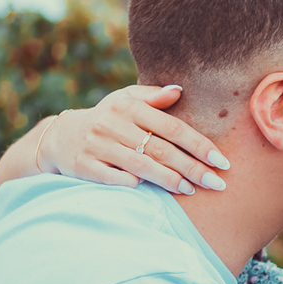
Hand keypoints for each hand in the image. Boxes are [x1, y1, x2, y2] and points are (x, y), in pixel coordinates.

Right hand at [37, 85, 229, 195]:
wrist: (60, 137)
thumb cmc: (105, 119)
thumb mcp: (124, 100)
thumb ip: (153, 97)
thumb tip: (180, 90)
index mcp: (128, 106)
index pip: (172, 127)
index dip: (199, 145)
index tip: (222, 161)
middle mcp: (113, 124)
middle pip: (162, 149)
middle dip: (193, 168)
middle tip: (217, 183)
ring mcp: (98, 146)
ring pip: (142, 165)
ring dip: (171, 180)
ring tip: (192, 190)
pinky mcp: (85, 166)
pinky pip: (115, 179)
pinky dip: (135, 184)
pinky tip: (155, 193)